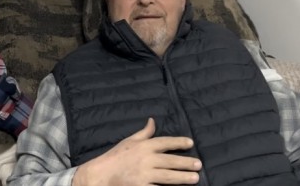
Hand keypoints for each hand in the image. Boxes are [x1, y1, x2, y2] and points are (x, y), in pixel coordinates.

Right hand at [72, 118, 200, 185]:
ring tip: (195, 178)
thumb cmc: (116, 157)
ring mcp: (144, 175)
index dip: (178, 142)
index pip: (165, 142)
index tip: (191, 143)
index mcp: (143, 146)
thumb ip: (144, 132)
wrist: (101, 175)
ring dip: (182, 178)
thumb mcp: (129, 141)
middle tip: (199, 164)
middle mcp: (145, 159)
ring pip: (167, 176)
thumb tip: (152, 120)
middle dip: (186, 163)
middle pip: (170, 160)